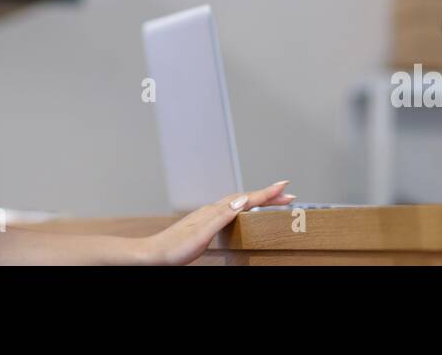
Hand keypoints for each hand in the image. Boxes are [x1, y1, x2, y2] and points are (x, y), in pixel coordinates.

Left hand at [137, 180, 293, 264]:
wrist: (153, 255)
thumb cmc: (174, 248)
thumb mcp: (201, 233)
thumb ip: (222, 215)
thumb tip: (243, 200)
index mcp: (214, 211)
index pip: (245, 199)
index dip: (266, 193)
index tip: (284, 186)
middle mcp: (212, 210)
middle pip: (245, 198)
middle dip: (267, 195)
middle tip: (287, 194)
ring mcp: (209, 217)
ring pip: (239, 203)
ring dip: (257, 200)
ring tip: (273, 199)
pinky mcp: (206, 225)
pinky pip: (232, 211)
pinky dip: (245, 208)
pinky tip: (244, 212)